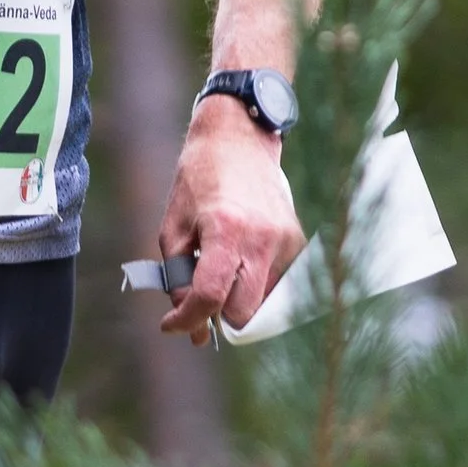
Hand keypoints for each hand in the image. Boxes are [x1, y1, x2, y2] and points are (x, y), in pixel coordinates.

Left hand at [157, 95, 303, 343]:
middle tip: (197, 299)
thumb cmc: (198, 181)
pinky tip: (240, 257)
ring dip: (236, 299)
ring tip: (220, 267)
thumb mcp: (173, 227)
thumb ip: (178, 278)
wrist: (238, 139)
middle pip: (242, 312)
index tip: (170, 325)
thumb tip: (191, 327)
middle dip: (217, 315)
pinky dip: (253, 284)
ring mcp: (285, 241)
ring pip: (261, 303)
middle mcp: (262, 238)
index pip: (209, 295)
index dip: (186, 320)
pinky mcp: (296, 242)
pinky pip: (274, 285)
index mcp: (225, 229)